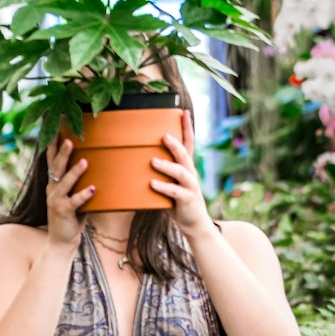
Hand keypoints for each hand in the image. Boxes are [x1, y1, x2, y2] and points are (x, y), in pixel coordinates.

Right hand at [45, 137, 94, 249]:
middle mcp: (52, 190)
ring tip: (84, 161)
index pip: (51, 160)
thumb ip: (78, 182)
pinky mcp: (64, 213)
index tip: (54, 128)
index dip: (51, 145)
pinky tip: (93, 188)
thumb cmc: (71, 216)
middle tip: (69, 139)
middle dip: (62, 153)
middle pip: (56, 168)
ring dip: (74, 172)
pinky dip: (84, 195)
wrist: (61, 241)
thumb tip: (93, 162)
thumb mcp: (72, 195)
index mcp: (53, 184)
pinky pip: (75, 202)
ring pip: (64, 183)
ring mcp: (56, 201)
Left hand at [150, 109, 212, 237]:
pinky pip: (175, 192)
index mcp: (187, 166)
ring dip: (166, 165)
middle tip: (163, 136)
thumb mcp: (171, 183)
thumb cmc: (178, 201)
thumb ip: (161, 172)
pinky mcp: (187, 199)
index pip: (189, 143)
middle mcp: (190, 173)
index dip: (187, 127)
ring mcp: (190, 186)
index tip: (183, 112)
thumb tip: (140, 159)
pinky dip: (163, 187)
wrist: (194, 224)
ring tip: (153, 161)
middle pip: (184, 154)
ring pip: (180, 171)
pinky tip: (152, 184)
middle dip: (175, 144)